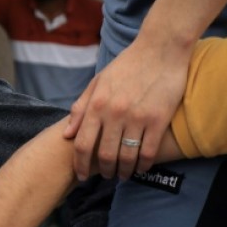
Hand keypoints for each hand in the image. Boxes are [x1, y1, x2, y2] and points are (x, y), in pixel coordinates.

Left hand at [64, 37, 188, 179]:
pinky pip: (148, 151)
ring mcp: (137, 117)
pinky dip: (143, 165)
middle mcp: (114, 113)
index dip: (79, 165)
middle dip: (102, 171)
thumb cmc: (126, 66)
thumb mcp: (97, 83)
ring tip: (122, 174)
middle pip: (103, 155)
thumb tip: (67, 134)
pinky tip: (141, 168)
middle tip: (104, 176)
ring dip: (123, 171)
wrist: (160, 49)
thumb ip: (81, 108)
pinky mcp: (159, 119)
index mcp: (96, 105)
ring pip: (126, 156)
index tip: (81, 176)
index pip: (81, 144)